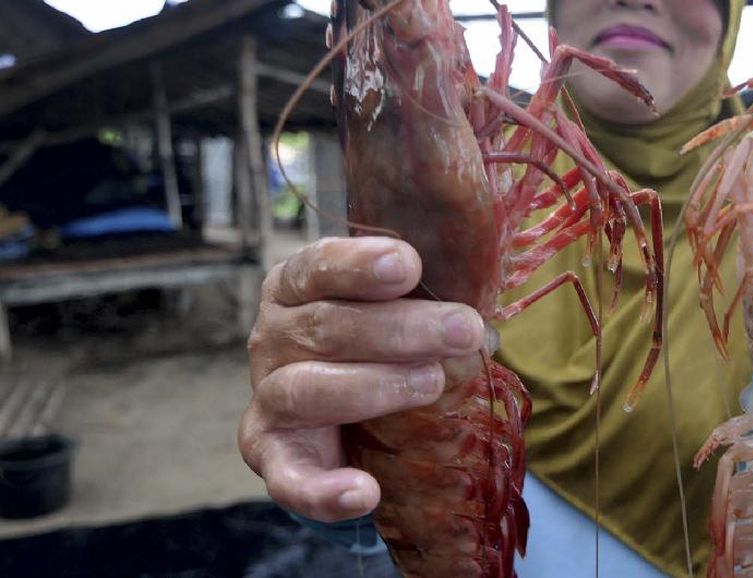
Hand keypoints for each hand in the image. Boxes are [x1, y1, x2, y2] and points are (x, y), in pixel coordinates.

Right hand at [238, 237, 487, 522]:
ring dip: (374, 387)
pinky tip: (364, 493)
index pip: (317, 265)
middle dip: (400, 329)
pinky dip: (324, 491)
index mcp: (297, 286)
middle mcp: (273, 337)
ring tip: (432, 384)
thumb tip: (480, 317)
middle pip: (326, 327)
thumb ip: (425, 297)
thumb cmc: (382, 340)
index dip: (359, 265)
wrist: (346, 414)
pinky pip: (289, 478)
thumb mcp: (398, 305)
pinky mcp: (271, 454)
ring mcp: (268, 396)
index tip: (408, 264)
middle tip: (463, 330)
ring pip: (306, 389)